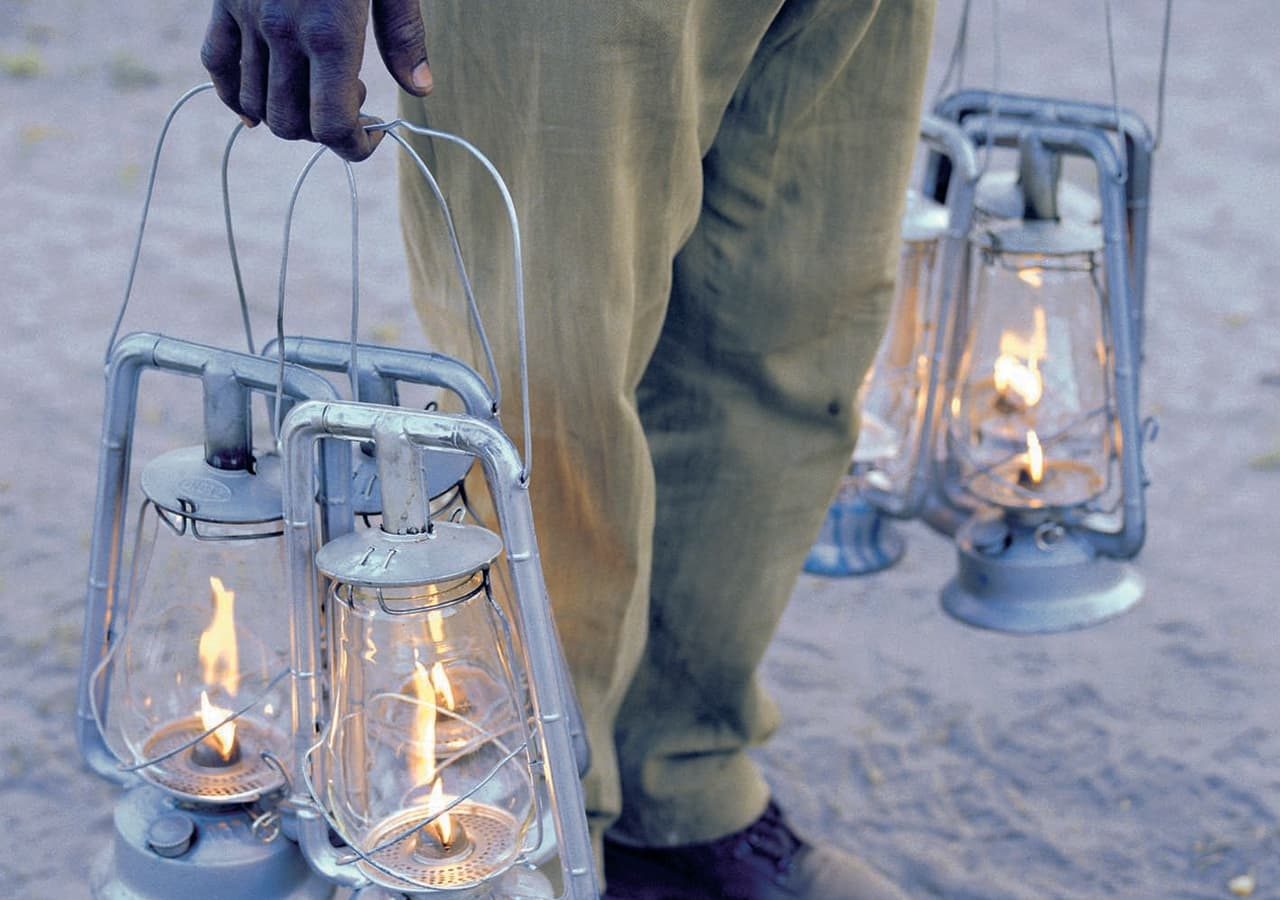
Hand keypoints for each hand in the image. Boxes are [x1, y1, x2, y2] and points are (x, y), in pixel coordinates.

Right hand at [201, 0, 432, 160]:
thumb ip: (405, 37)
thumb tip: (420, 90)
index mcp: (331, 34)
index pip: (332, 127)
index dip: (355, 147)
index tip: (374, 135)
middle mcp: (284, 34)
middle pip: (293, 125)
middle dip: (325, 133)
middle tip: (352, 103)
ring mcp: (248, 18)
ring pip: (256, 105)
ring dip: (289, 115)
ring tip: (317, 86)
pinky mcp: (225, 1)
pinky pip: (217, 66)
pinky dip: (235, 94)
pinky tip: (257, 104)